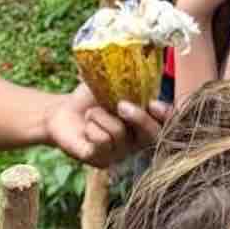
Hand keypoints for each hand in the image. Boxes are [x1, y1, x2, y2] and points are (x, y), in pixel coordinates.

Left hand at [45, 83, 166, 167]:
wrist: (62, 112)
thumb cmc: (90, 98)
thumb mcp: (111, 85)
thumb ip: (129, 82)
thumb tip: (143, 67)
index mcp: (146, 120)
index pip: (168, 122)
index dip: (167, 115)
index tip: (154, 104)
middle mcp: (138, 140)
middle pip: (152, 134)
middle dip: (139, 118)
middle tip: (121, 105)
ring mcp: (121, 153)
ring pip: (119, 134)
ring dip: (100, 116)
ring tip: (91, 113)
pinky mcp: (102, 161)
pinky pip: (102, 142)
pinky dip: (91, 128)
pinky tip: (86, 128)